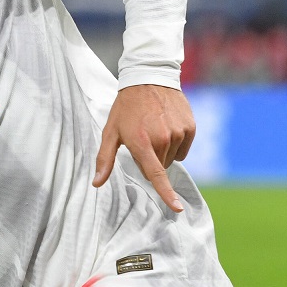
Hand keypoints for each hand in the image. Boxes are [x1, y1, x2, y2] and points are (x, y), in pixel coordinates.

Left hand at [93, 84, 193, 211]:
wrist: (149, 78)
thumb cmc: (126, 108)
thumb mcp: (111, 131)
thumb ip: (104, 159)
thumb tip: (97, 184)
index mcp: (142, 143)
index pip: (156, 174)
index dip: (166, 194)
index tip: (177, 208)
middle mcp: (163, 139)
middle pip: (160, 166)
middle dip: (151, 159)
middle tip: (143, 138)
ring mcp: (178, 132)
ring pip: (172, 158)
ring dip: (164, 151)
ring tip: (154, 128)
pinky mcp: (190, 127)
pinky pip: (184, 148)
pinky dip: (176, 142)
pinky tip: (167, 126)